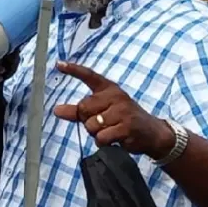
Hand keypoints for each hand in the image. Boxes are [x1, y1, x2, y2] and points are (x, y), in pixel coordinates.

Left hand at [52, 61, 174, 158]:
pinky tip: (114, 139)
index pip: (89, 75)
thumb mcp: (102, 110)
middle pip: (83, 108)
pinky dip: (103, 142)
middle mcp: (116, 96)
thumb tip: (56, 110)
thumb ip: (78, 111)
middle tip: (101, 123)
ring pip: (91, 125)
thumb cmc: (122, 119)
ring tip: (110, 131)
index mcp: (109, 88)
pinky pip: (101, 137)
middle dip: (86, 120)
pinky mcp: (126, 127)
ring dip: (96, 134)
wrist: (151, 133)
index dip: (73, 70)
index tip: (58, 64)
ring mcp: (122, 111)